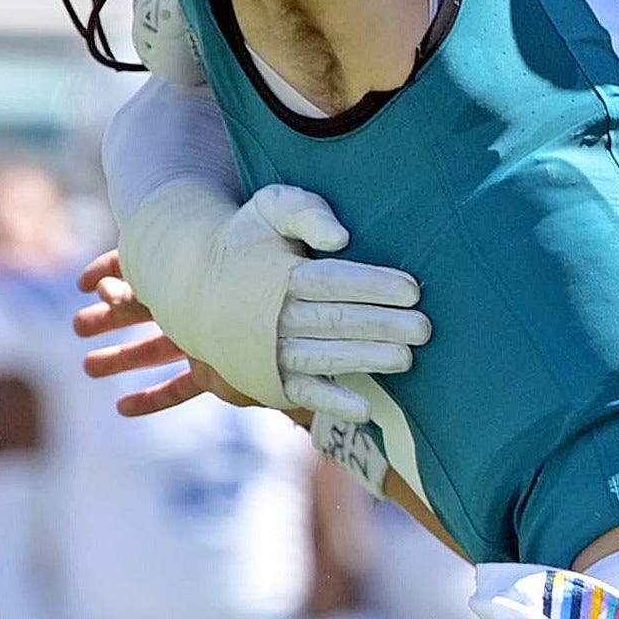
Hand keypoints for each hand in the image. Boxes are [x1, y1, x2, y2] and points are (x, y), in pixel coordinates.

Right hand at [74, 250, 256, 414]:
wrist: (298, 338)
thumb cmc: (255, 293)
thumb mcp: (194, 284)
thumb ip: (147, 286)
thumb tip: (102, 288)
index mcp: (193, 275)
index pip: (145, 266)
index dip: (110, 272)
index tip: (84, 285)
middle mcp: (198, 307)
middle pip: (144, 311)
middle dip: (108, 318)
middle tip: (78, 327)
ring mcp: (206, 343)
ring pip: (155, 351)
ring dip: (121, 357)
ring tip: (88, 366)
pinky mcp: (215, 376)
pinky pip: (179, 389)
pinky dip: (152, 399)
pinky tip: (123, 408)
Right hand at [103, 185, 427, 415]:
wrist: (194, 284)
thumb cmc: (248, 241)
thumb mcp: (268, 208)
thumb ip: (304, 210)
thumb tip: (341, 236)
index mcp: (276, 274)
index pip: (332, 281)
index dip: (372, 285)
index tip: (412, 289)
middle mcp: (272, 316)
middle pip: (334, 321)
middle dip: (382, 325)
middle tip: (424, 327)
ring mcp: (269, 351)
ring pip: (323, 357)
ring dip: (365, 360)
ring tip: (406, 358)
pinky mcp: (268, 378)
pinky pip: (301, 393)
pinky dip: (331, 403)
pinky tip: (364, 410)